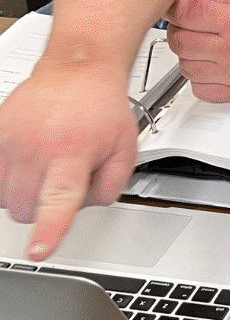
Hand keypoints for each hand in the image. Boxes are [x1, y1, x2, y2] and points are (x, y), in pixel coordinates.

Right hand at [0, 67, 137, 259]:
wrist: (78, 69)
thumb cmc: (102, 107)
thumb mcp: (126, 147)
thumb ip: (111, 185)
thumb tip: (85, 207)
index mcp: (73, 151)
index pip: (59, 199)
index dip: (49, 228)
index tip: (39, 250)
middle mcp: (37, 147)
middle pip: (26, 209)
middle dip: (44, 208)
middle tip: (65, 181)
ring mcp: (11, 140)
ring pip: (4, 199)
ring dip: (24, 196)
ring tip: (48, 169)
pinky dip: (6, 181)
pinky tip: (28, 165)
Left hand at [166, 0, 229, 100]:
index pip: (185, 15)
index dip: (173, 9)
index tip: (174, 9)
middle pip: (180, 42)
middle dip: (176, 31)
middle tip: (183, 27)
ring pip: (185, 67)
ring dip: (186, 56)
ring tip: (197, 48)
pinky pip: (200, 90)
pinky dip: (197, 80)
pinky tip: (206, 68)